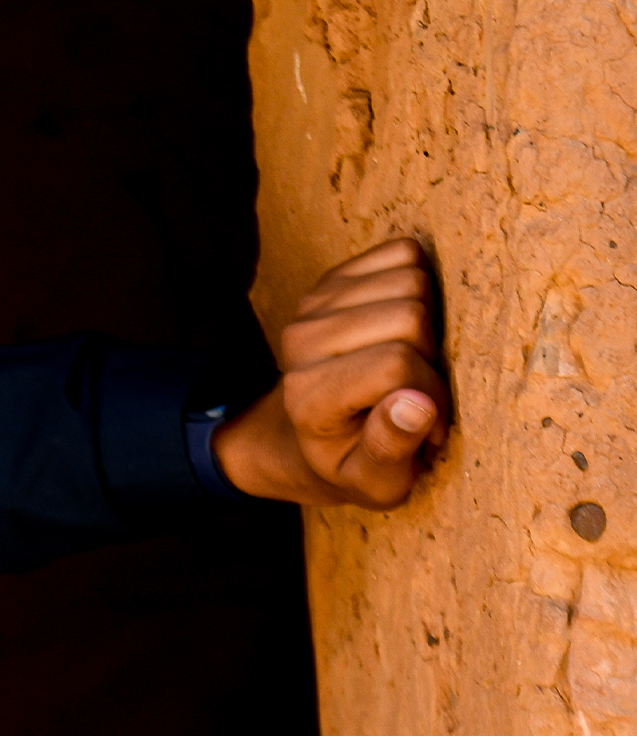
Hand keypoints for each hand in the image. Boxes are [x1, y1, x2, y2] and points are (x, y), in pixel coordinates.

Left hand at [211, 237, 446, 509]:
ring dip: (430, 320)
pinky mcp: (334, 279)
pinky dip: (423, 281)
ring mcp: (315, 304)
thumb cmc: (351, 460)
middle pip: (412, 316)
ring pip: (412, 280)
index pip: (398, 365)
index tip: (427, 424)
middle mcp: (301, 342)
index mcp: (308, 396)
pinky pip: (404, 253)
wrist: (310, 431)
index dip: (432, 395)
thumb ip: (392, 448)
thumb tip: (417, 405)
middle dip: (434, 355)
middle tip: (419, 390)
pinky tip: (407, 325)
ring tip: (413, 360)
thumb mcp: (374, 482)